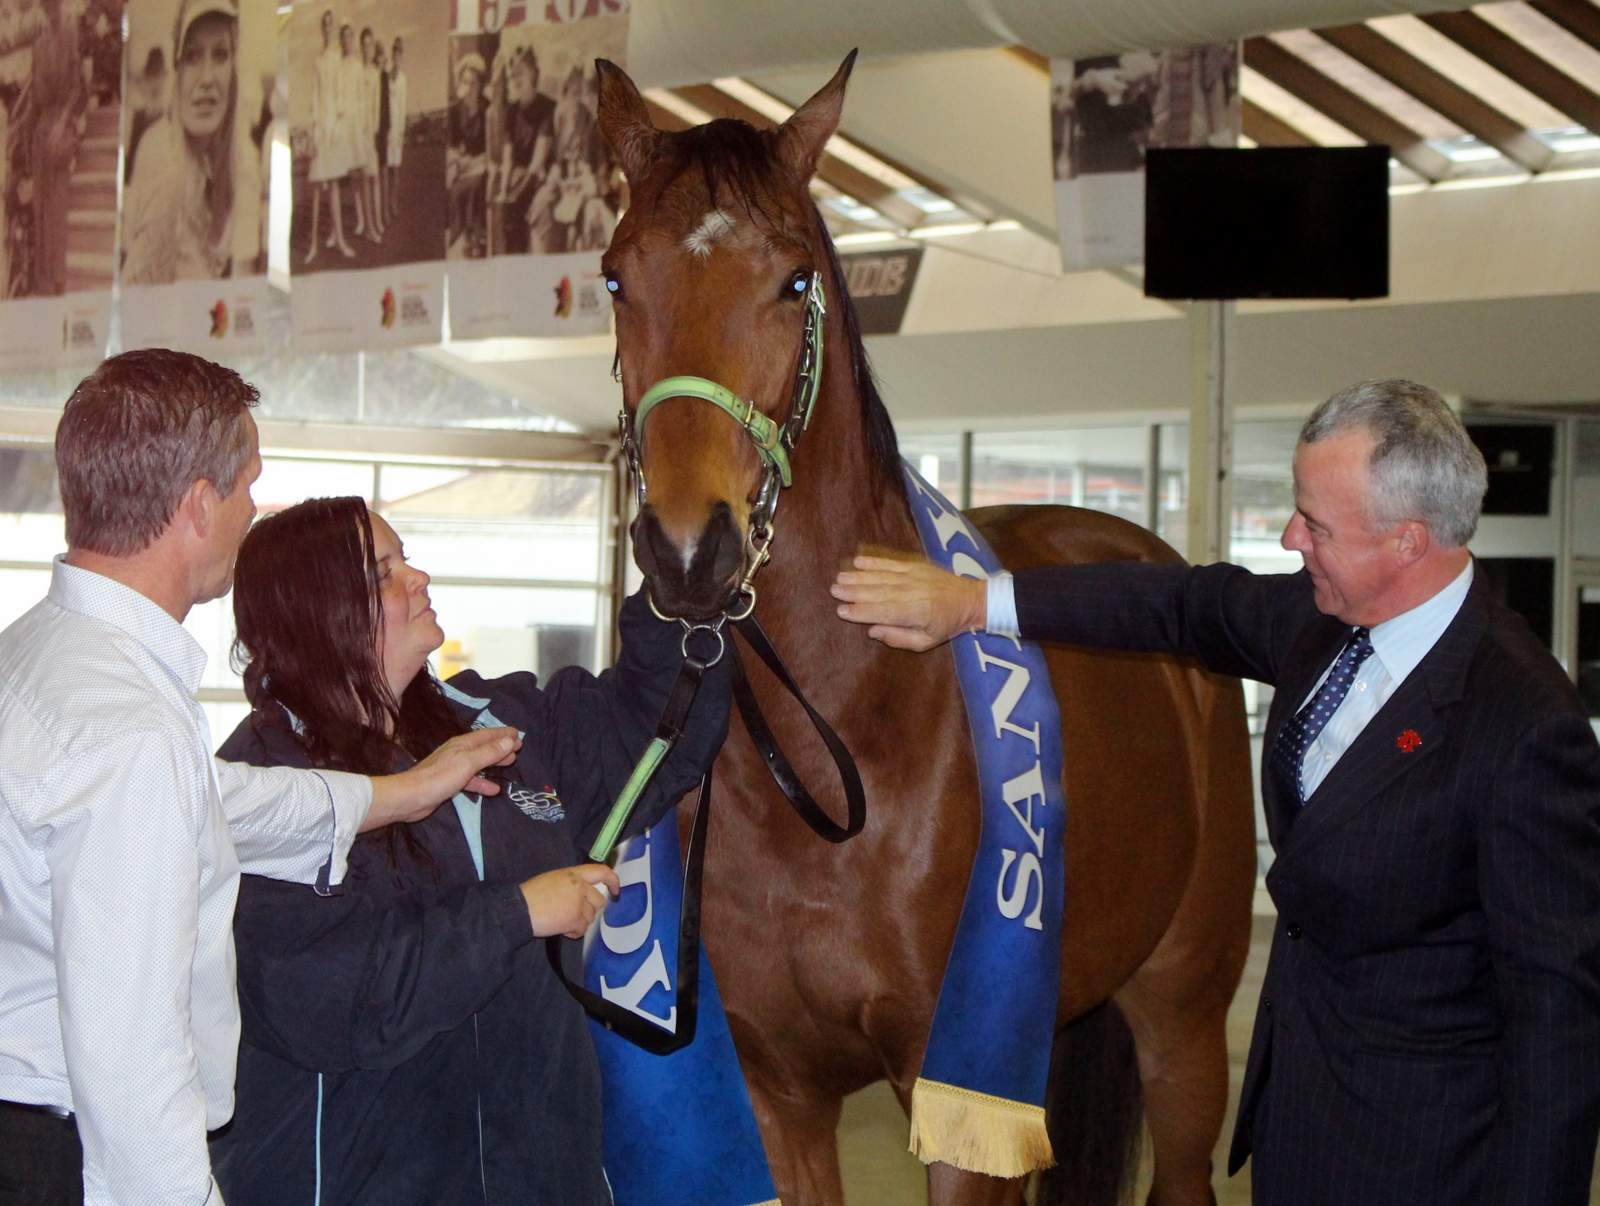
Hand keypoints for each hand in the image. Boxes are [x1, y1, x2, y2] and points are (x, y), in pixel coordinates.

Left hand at [364, 727, 520, 830]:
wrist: (411, 797)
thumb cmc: (440, 777)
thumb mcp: (468, 763)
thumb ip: (489, 752)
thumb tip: (509, 741)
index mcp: (463, 744)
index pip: (487, 735)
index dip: (503, 734)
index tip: (518, 734)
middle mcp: (459, 753)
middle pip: (484, 746)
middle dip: (501, 746)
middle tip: (518, 747)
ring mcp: (454, 768)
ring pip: (479, 763)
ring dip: (494, 762)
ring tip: (510, 763)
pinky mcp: (450, 783)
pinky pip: (472, 780)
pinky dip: (483, 782)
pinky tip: (494, 789)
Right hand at [522, 863, 621, 939]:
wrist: (519, 909)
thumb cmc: (531, 894)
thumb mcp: (552, 879)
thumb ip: (571, 884)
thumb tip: (582, 895)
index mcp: (573, 873)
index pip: (602, 872)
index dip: (613, 881)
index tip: (616, 891)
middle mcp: (579, 886)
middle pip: (598, 901)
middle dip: (588, 910)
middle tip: (572, 914)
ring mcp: (578, 903)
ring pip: (590, 917)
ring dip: (579, 922)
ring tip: (560, 920)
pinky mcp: (574, 919)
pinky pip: (582, 930)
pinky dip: (573, 933)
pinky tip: (560, 929)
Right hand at [830, 553, 986, 651]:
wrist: (970, 599)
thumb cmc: (947, 625)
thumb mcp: (926, 642)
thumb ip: (899, 638)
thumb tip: (872, 631)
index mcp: (917, 613)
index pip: (883, 612)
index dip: (861, 611)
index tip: (842, 611)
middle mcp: (914, 592)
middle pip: (878, 591)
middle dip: (854, 591)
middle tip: (834, 590)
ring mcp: (914, 576)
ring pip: (882, 576)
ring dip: (859, 576)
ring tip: (840, 577)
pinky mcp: (916, 565)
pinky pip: (891, 563)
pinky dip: (874, 561)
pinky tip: (857, 561)